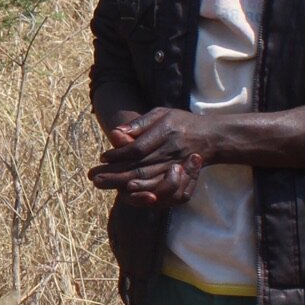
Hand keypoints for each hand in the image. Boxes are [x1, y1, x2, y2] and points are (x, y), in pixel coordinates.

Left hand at [90, 108, 218, 204]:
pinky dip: (142, 191)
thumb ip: (139, 123)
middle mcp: (171, 150)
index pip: (138, 148)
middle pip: (139, 167)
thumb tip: (115, 133)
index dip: (119, 155)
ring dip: (123, 184)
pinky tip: (126, 191)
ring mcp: (177, 165)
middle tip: (94, 178)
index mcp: (166, 132)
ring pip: (148, 179)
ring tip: (103, 184)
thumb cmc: (181, 122)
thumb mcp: (162, 114)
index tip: (102, 157)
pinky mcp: (181, 176)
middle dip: (114, 174)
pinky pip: (160, 188)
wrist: (211, 137)